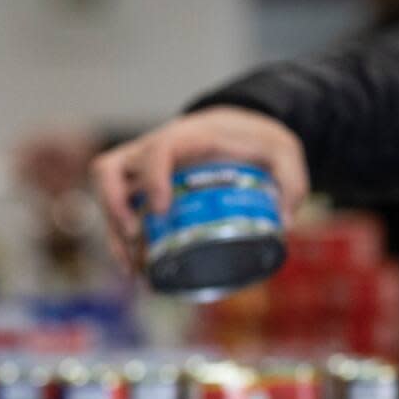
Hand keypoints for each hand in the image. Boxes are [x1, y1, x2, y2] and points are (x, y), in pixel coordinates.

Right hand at [90, 106, 307, 270]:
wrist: (236, 129)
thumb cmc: (254, 140)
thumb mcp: (284, 152)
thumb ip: (291, 181)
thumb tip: (282, 222)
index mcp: (187, 138)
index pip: (158, 150)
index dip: (152, 178)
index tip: (161, 209)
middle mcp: (152, 151)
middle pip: (109, 169)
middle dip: (114, 206)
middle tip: (136, 235)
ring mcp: (141, 172)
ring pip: (107, 195)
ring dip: (112, 233)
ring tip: (132, 268)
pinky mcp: (140, 191)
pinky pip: (117, 213)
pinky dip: (121, 243)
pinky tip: (135, 270)